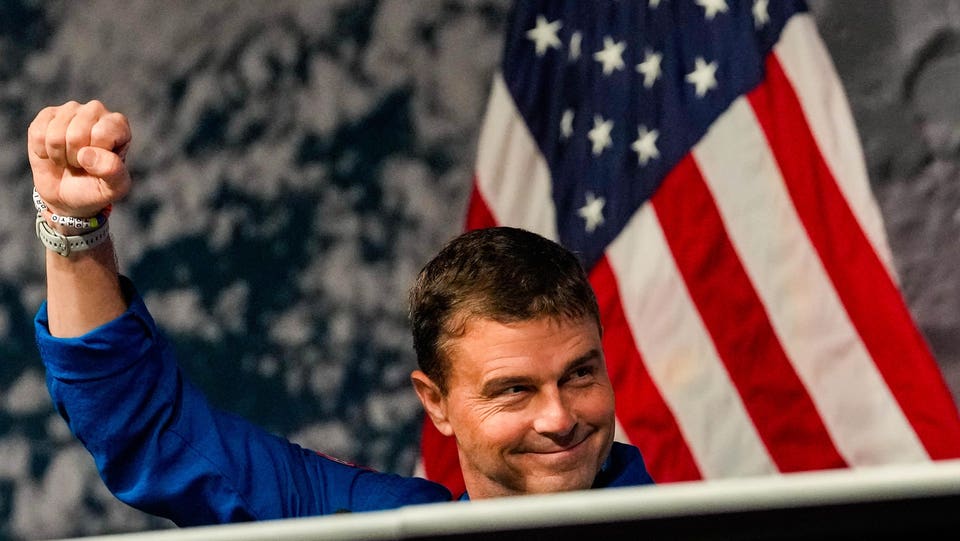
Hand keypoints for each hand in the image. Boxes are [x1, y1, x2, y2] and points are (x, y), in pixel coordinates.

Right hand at [28, 100, 131, 217]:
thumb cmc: (96, 187)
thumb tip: (87, 154)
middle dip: (75, 157)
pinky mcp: (47, 115)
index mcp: (118, 125)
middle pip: (76, 134)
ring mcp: (71, 110)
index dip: (95, 156)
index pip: (102, 133)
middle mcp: (96, 111)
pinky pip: (38, 134)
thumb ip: (112, 171)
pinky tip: (53, 153)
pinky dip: (42, 152)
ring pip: (55, 135)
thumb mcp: (114, 187)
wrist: (68, 194)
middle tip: (81, 163)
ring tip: (68, 159)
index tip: (98, 164)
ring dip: (59, 155)